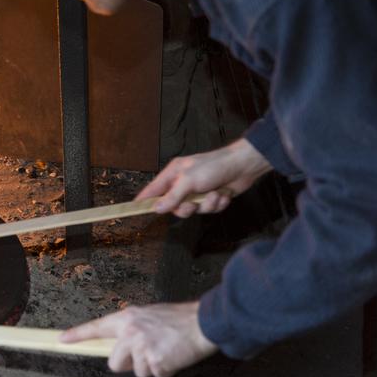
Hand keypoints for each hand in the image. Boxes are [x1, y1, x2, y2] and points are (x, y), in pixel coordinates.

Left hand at [59, 301, 218, 376]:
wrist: (203, 323)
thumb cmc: (179, 319)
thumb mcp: (149, 315)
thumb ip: (132, 328)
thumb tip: (122, 342)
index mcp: (128, 318)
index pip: (97, 327)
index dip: (78, 335)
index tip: (62, 340)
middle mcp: (131, 333)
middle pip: (115, 363)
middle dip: (129, 364)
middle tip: (146, 354)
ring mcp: (142, 348)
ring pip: (137, 372)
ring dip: (150, 367)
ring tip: (165, 351)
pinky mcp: (156, 362)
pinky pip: (155, 375)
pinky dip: (164, 371)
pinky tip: (173, 356)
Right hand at [137, 138, 271, 217]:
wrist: (243, 166)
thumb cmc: (214, 166)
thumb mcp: (190, 180)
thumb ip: (173, 196)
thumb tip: (157, 208)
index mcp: (173, 174)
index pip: (153, 190)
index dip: (144, 200)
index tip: (133, 209)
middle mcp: (183, 183)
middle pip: (174, 206)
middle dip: (186, 208)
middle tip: (193, 204)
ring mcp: (198, 192)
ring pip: (193, 210)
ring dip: (206, 205)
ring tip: (214, 194)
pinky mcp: (211, 198)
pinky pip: (208, 210)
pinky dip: (217, 204)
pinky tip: (223, 194)